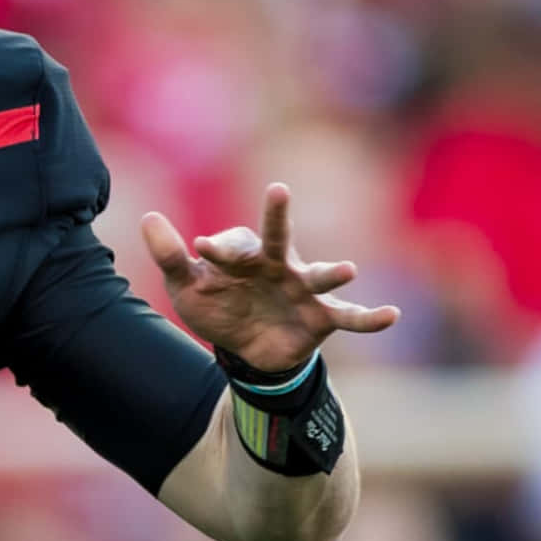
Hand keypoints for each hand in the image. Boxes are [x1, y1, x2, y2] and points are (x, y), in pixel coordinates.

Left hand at [141, 183, 399, 372]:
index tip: (199, 249)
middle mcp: (277, 265)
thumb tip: (148, 216)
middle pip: (277, 237)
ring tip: (347, 269)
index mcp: (243, 255)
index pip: (230, 245)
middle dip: (278, 217)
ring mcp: (302, 290)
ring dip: (331, 273)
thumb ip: (170, 256)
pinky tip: (392, 315)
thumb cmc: (218, 306)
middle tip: (278, 191)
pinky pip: (351, 316)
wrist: (246, 349)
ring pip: (318, 276)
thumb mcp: (186, 286)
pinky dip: (371, 317)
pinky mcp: (322, 318)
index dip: (216, 249)